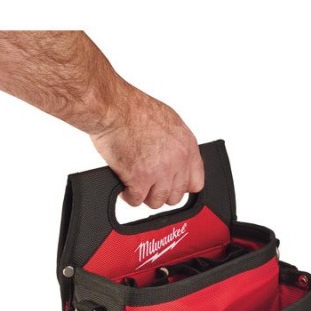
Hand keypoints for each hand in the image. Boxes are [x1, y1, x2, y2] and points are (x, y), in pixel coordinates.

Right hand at [90, 87, 204, 207]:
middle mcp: (177, 161)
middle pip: (175, 196)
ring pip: (157, 201)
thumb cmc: (135, 110)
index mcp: (187, 147)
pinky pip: (136, 201)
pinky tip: (125, 185)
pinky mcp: (139, 180)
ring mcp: (159, 172)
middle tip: (149, 183)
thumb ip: (177, 146)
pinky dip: (128, 196)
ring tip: (136, 184)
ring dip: (145, 195)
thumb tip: (176, 161)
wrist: (115, 109)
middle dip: (160, 191)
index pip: (196, 182)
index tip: (170, 184)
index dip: (180, 186)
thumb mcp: (169, 122)